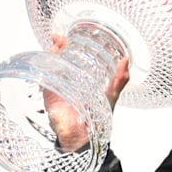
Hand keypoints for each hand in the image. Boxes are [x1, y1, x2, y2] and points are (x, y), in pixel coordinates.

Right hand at [43, 34, 130, 150]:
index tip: (78, 35)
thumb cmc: (98, 119)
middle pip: (62, 59)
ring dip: (53, 52)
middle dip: (60, 46)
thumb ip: (120, 79)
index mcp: (85, 81)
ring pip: (52, 65)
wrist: (84, 137)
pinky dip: (45, 66)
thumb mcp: (111, 95)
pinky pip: (44, 77)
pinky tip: (50, 57)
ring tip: (57, 42)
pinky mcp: (49, 94)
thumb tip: (126, 59)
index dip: (77, 46)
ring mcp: (58, 87)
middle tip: (61, 36)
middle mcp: (70, 82)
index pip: (79, 60)